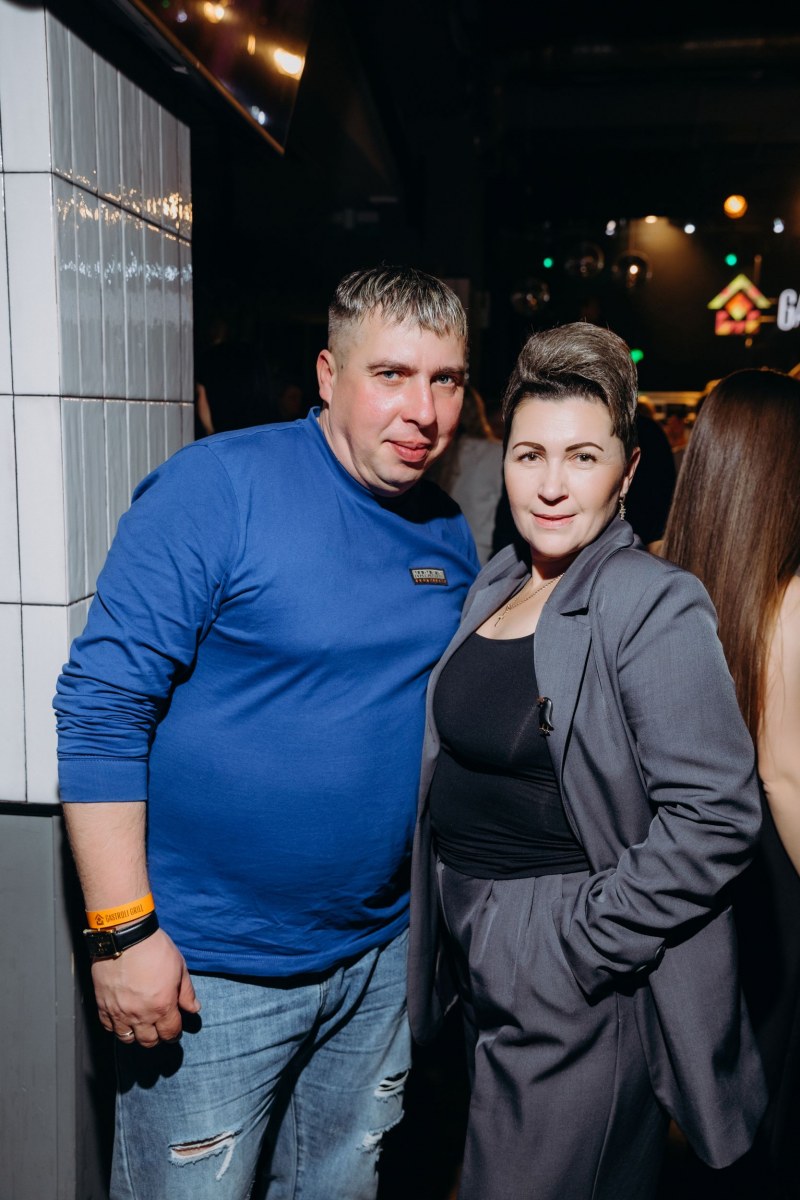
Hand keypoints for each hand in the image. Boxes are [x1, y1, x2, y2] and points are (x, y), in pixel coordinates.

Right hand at [91, 928, 199, 1047]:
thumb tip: (193, 1008)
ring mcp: (119, 1012)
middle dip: (157, 1038)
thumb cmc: (154, 948)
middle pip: (149, 1041)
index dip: (174, 1034)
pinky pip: (108, 1026)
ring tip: (141, 1027)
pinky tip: (122, 1019)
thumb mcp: (179, 967)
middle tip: (159, 1029)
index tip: (174, 1031)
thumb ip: (186, 992)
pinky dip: (116, 1027)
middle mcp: (141, 1014)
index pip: (170, 1032)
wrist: (125, 936)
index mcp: (162, 1006)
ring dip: (136, 1036)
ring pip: (127, 1038)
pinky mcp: (103, 1005)